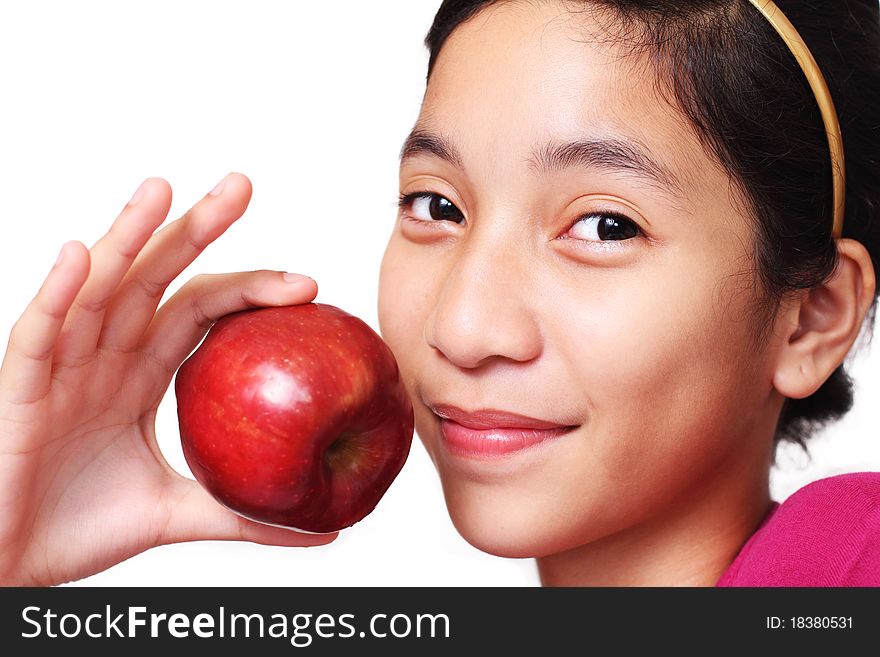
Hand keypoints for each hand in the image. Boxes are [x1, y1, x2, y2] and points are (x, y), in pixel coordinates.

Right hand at [0, 173, 336, 585]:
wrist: (13, 568)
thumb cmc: (82, 529)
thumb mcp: (179, 513)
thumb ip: (245, 513)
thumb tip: (329, 527)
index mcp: (140, 376)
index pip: (199, 311)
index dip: (247, 289)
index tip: (307, 284)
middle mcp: (103, 359)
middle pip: (154, 279)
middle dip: (194, 229)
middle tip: (242, 184)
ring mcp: (61, 370)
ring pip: (97, 290)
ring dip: (128, 238)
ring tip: (163, 188)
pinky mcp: (19, 393)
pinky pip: (37, 336)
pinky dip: (56, 295)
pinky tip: (79, 254)